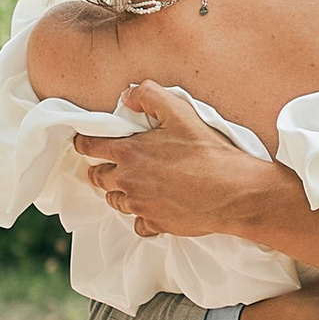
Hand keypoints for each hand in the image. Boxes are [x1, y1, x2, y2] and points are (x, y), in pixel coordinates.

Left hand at [71, 86, 318, 266]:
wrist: (234, 192)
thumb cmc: (209, 152)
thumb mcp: (181, 112)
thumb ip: (150, 96)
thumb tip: (127, 95)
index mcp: (129, 152)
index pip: (90, 147)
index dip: (84, 143)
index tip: (84, 143)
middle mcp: (128, 181)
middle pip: (97, 177)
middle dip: (100, 169)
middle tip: (108, 165)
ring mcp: (141, 206)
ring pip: (115, 201)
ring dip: (119, 192)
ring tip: (133, 185)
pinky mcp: (156, 224)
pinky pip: (138, 223)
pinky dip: (142, 216)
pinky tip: (154, 207)